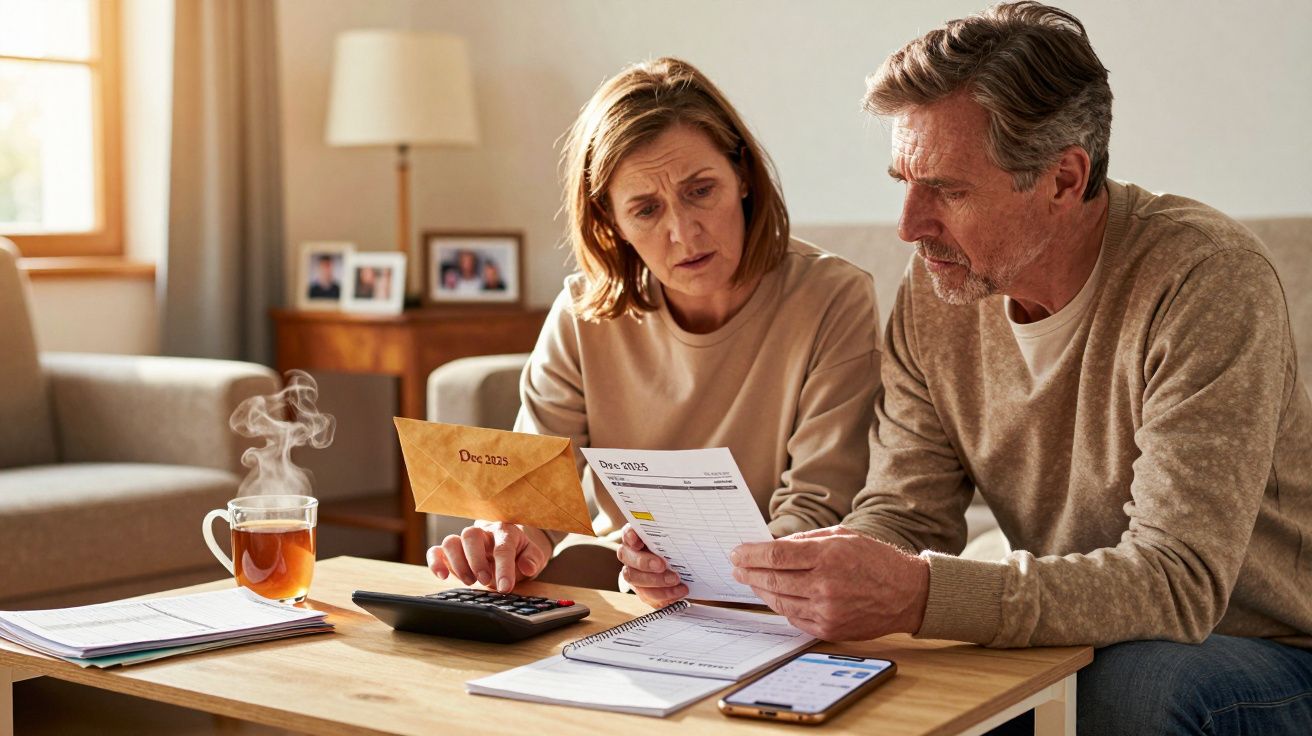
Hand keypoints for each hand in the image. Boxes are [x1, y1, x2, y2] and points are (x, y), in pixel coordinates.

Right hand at [427, 521, 551, 592]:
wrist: (509, 544)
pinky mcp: (452, 552)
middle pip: (470, 535)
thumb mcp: (533, 554)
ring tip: (470, 582)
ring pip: (451, 542)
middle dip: (476, 560)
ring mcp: (465, 541)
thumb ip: (533, 559)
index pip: (502, 547)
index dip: (504, 568)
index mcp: (505, 532)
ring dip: (458, 564)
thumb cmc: (519, 551)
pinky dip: (435, 562)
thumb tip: (527, 567)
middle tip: (484, 580)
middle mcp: (482, 532)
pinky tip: (442, 576)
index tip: (505, 588)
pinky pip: (436, 550)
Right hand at [616, 525, 686, 607]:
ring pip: (634, 579)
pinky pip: (647, 596)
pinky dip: (664, 595)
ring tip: (675, 580)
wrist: (685, 570)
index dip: (630, 536)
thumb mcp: (677, 539)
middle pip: (626, 557)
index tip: (638, 542)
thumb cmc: (678, 550)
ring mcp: (634, 574)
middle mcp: (631, 555)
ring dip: (656, 581)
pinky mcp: (642, 591)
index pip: (627, 533)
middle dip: (644, 562)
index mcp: (637, 537)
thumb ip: (674, 535)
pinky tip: (679, 591)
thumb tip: (681, 530)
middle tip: (661, 565)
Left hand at [730, 526, 928, 640]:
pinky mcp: (830, 629)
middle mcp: (824, 585)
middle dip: (748, 572)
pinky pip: (794, 618)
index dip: (750, 554)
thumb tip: (773, 546)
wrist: (908, 594)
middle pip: (772, 579)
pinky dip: (781, 606)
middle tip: (736, 567)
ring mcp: (826, 611)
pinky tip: (774, 596)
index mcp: (827, 556)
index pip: (775, 556)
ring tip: (750, 581)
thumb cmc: (875, 560)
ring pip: (779, 601)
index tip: (737, 552)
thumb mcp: (842, 536)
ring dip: (760, 590)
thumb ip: (806, 541)